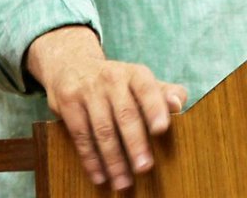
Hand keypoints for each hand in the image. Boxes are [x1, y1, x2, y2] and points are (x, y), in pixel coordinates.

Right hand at [26, 25, 187, 190]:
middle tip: (145, 168)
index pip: (147, 89)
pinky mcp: (68, 103)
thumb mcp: (138, 80)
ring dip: (114, 159)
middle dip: (135, 143)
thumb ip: (162, 92)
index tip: (162, 129)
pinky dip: (91, 159)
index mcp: (134, 73)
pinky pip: (81, 136)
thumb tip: (179, 103)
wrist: (72, 64)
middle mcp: (112, 78)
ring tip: (123, 182)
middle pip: (125, 114)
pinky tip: (100, 176)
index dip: (155, 108)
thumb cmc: (116, 80)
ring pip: (102, 130)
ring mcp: (88, 90)